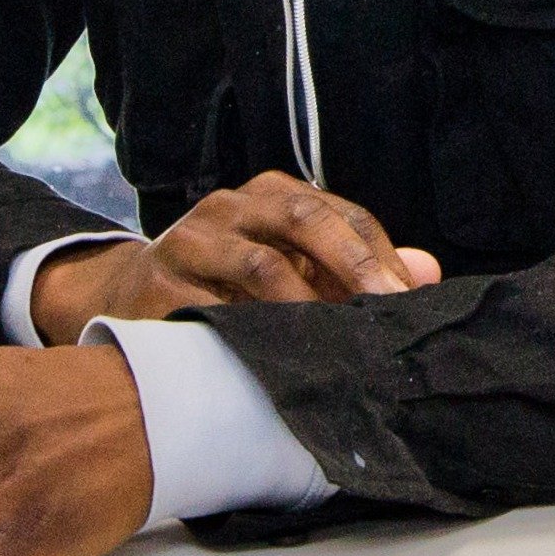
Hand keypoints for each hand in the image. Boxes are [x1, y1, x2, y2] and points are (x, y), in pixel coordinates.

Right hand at [26, 173, 435, 339]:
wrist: (127, 293)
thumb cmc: (227, 279)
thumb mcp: (291, 264)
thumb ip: (355, 268)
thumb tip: (427, 273)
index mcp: (270, 196)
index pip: (339, 213)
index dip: (377, 254)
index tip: (406, 299)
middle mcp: (230, 207)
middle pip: (302, 219)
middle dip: (351, 265)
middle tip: (384, 311)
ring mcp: (190, 243)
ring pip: (260, 266)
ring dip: (306, 307)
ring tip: (336, 343)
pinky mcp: (157, 287)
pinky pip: (212, 310)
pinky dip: (250, 334)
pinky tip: (275, 358)